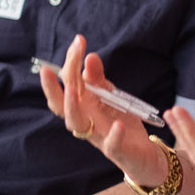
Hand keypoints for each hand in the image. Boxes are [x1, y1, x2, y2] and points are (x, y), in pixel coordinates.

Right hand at [39, 34, 167, 186]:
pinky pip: (111, 146)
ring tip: (73, 89)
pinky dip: (114, 136)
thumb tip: (90, 56)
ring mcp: (99, 137)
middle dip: (54, 87)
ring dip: (72, 108)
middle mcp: (85, 122)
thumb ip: (99, 79)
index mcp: (83, 107)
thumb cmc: (121, 123)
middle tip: (51, 67)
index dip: (70, 63)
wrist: (143, 154)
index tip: (78, 40)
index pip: (68, 84)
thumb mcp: (111, 97)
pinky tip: (118, 125)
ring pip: (77, 125)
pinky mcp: (117, 152)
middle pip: (62, 105)